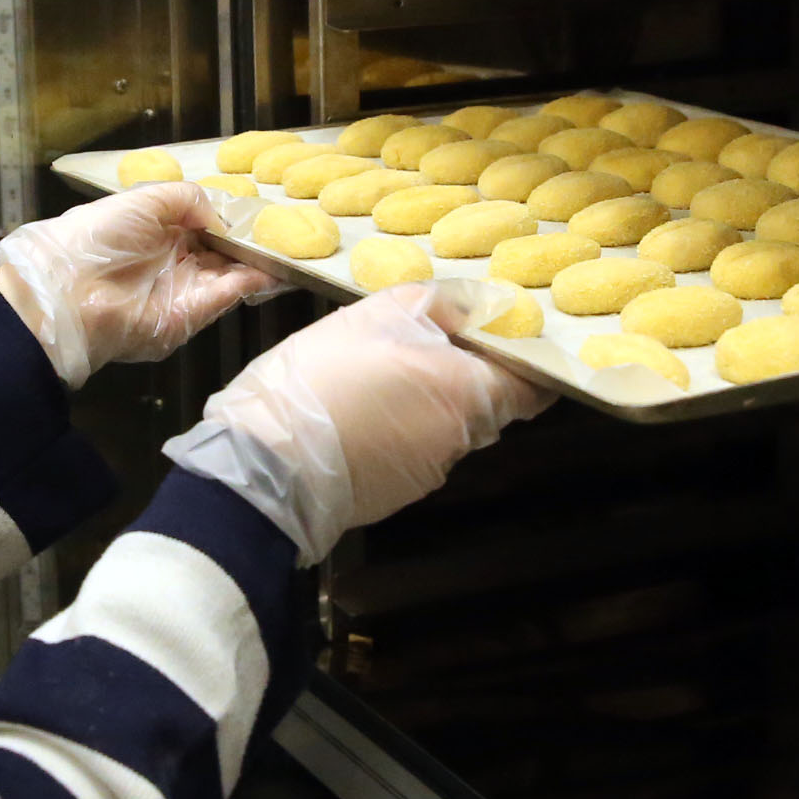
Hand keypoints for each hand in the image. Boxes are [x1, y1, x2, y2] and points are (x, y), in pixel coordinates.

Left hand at [0, 182, 273, 388]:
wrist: (72, 292)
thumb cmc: (102, 235)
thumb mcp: (145, 199)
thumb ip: (189, 199)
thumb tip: (221, 218)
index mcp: (159, 230)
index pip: (204, 223)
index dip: (230, 217)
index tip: (261, 209)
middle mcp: (175, 259)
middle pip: (222, 250)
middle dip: (251, 240)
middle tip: (286, 228)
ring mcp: (186, 287)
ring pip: (233, 271)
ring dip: (260, 259)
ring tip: (293, 245)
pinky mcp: (194, 313)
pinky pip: (231, 293)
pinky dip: (257, 280)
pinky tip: (280, 266)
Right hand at [162, 280, 551, 562]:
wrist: (266, 462)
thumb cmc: (325, 377)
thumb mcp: (379, 314)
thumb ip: (441, 304)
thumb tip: (482, 305)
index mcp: (468, 394)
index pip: (532, 387)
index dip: (525, 362)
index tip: (505, 342)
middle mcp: (460, 440)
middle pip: (486, 406)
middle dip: (465, 377)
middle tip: (421, 346)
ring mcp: (428, 472)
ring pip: (445, 429)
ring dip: (425, 405)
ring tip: (375, 378)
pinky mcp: (396, 494)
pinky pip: (411, 453)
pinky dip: (396, 433)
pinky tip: (356, 415)